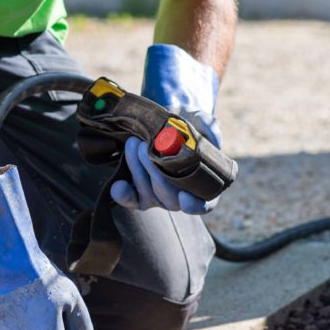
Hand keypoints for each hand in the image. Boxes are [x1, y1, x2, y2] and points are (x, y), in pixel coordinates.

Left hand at [110, 44, 221, 214]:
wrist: (164, 123)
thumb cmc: (189, 126)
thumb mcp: (203, 122)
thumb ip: (210, 129)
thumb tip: (211, 139)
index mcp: (204, 185)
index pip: (204, 205)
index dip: (196, 206)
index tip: (185, 198)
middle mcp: (182, 197)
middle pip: (170, 198)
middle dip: (156, 173)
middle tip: (145, 146)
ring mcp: (160, 198)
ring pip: (149, 194)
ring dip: (138, 170)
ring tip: (133, 144)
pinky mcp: (141, 193)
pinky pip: (132, 200)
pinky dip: (124, 195)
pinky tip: (118, 186)